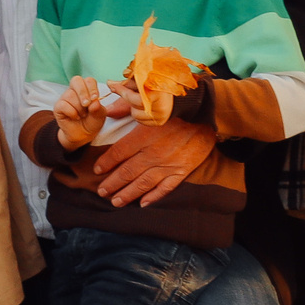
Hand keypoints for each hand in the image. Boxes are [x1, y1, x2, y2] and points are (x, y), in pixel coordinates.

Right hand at [54, 77, 107, 152]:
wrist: (82, 135)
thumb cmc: (92, 121)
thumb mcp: (100, 116)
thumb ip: (98, 109)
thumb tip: (95, 102)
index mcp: (87, 88)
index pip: (89, 80)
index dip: (92, 88)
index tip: (95, 98)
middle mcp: (75, 90)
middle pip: (76, 80)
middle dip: (83, 93)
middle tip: (87, 105)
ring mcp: (65, 97)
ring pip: (70, 95)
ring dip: (79, 108)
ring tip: (82, 115)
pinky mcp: (58, 106)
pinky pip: (63, 105)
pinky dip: (71, 112)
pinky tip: (75, 117)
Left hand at [89, 116, 217, 207]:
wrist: (207, 113)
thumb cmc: (176, 105)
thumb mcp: (149, 100)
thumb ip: (127, 106)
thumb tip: (109, 112)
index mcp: (143, 136)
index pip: (118, 153)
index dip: (106, 162)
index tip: (97, 170)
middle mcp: (153, 153)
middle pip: (127, 172)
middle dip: (112, 183)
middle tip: (102, 192)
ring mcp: (168, 164)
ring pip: (143, 184)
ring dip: (128, 194)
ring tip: (116, 202)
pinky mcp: (182, 170)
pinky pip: (165, 188)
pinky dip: (154, 196)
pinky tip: (143, 203)